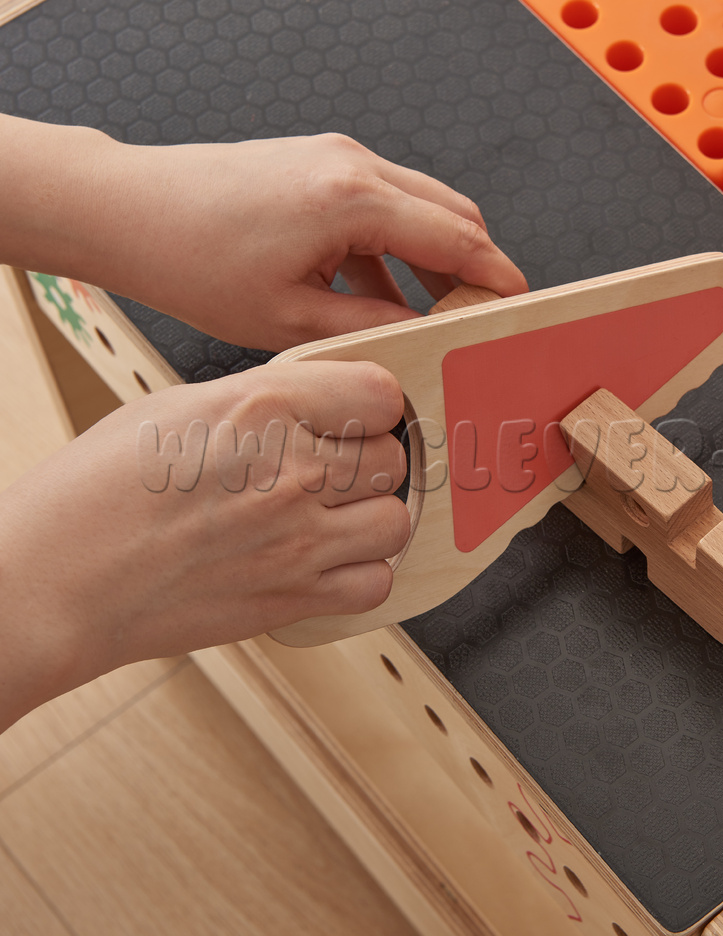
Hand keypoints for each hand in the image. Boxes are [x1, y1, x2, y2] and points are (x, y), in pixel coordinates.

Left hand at [0, 116, 526, 350]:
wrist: (129, 209)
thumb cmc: (190, 257)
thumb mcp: (292, 320)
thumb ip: (373, 325)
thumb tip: (421, 335)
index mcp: (352, 200)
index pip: (457, 236)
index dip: (497, 275)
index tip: (520, 303)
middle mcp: (352, 165)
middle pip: (451, 211)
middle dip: (476, 263)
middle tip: (482, 314)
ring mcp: (335, 157)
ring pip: (420, 204)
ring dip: (436, 254)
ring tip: (435, 309)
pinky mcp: (317, 164)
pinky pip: (382, 202)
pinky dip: (397, 243)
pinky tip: (382, 290)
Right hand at [0, 361, 407, 728]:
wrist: (58, 580)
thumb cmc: (98, 492)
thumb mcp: (179, 408)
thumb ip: (263, 402)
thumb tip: (317, 402)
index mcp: (264, 408)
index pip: (379, 391)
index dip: (371, 403)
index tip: (356, 415)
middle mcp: (292, 470)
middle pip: (393, 456)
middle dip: (369, 460)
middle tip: (334, 468)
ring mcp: (299, 539)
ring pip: (396, 520)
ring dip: (372, 518)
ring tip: (332, 516)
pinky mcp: (293, 598)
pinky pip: (375, 584)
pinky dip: (361, 575)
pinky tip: (326, 562)